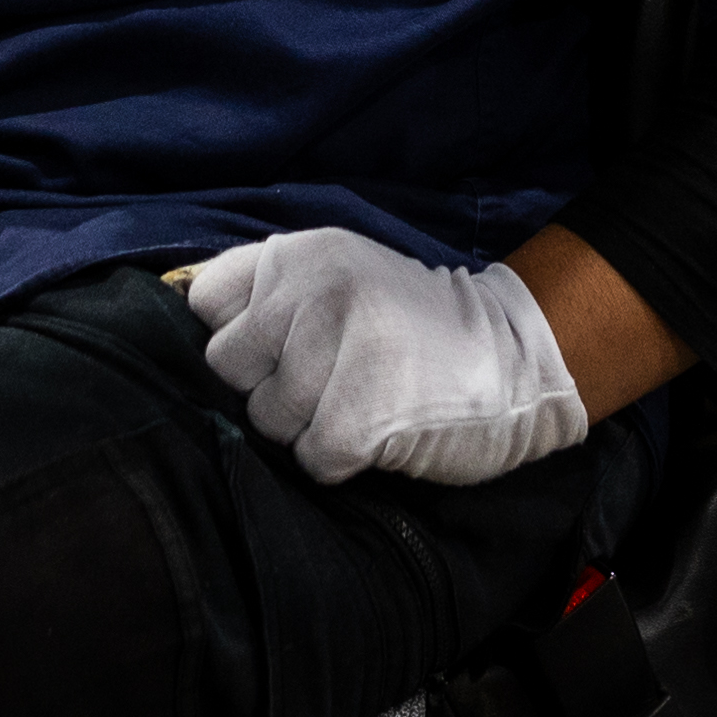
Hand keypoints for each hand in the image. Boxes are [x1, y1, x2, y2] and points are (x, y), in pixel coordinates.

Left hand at [188, 229, 587, 485]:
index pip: (207, 303)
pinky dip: (338, 461)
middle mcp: (314, 291)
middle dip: (268, 388)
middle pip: (228, 367)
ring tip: (360, 404)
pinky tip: (376, 434)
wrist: (519, 360)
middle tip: (327, 384)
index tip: (279, 350)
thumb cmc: (415, 329)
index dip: (236, 337)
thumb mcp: (342, 278)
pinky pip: (310, 458)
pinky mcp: (359, 415)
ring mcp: (339, 350)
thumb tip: (197, 341)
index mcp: (302, 255)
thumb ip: (274, 296)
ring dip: (307, 428)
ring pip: (266, 419)